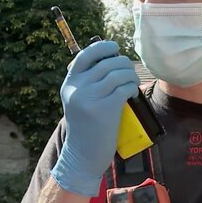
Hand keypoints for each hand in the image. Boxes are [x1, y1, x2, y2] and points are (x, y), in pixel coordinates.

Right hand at [51, 41, 139, 196]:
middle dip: (124, 64)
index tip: (115, 48)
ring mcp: (90, 98)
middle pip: (107, 63)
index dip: (102, 47)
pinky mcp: (105, 109)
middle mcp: (77, 88)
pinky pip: (124, 88)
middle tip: (130, 73)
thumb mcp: (78, 100)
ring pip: (118, 73)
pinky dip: (132, 88)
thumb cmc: (86, 126)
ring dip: (130, 75)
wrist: (83, 155)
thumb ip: (87, 81)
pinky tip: (132, 94)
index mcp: (69, 83)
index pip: (84, 55)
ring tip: (132, 82)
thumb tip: (111, 58)